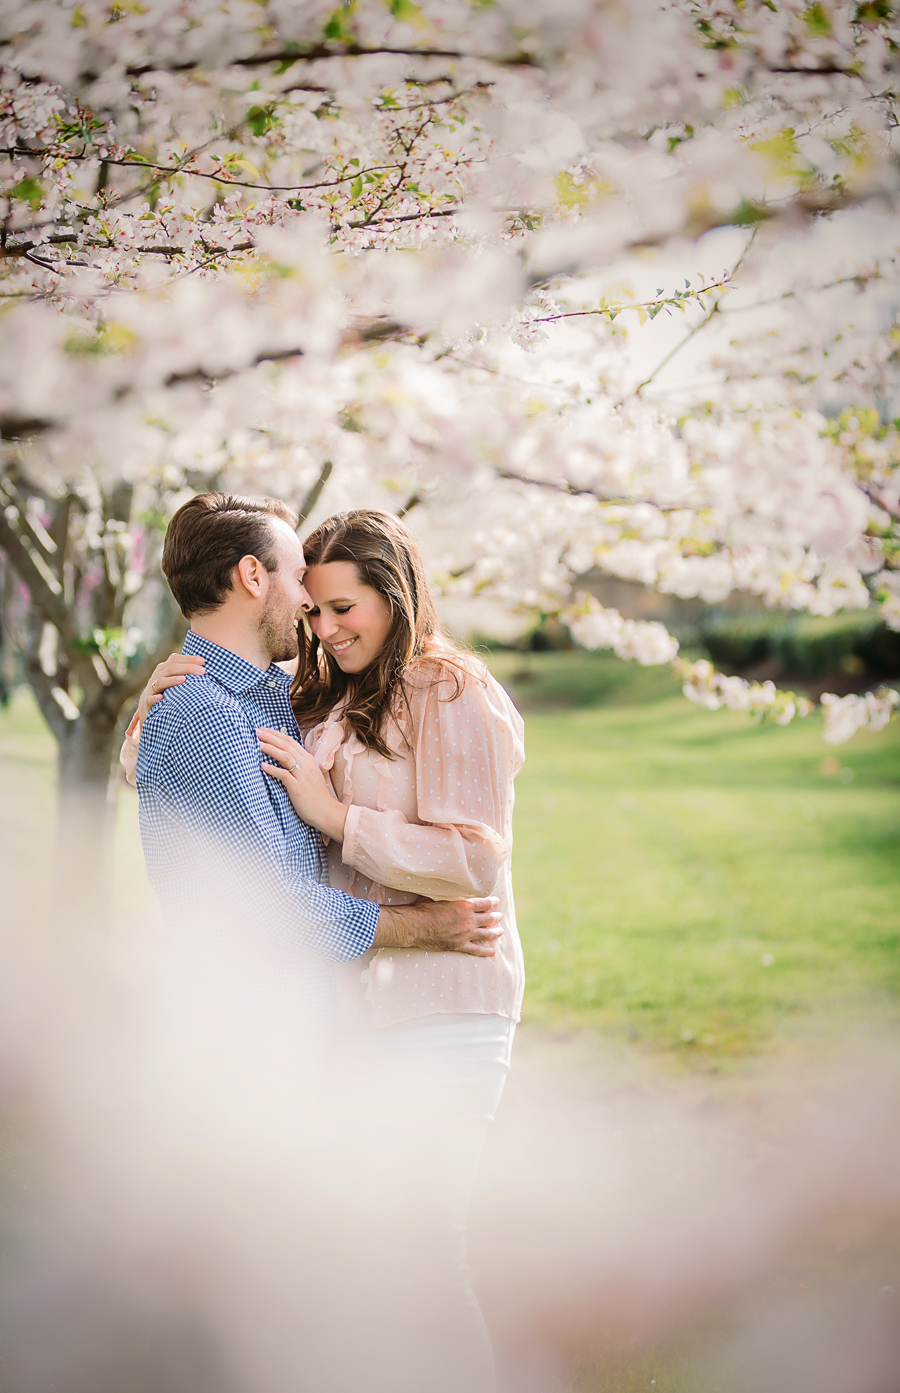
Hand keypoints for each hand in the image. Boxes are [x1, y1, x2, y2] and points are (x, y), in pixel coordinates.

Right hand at [138, 652, 204, 722]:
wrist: (147, 703)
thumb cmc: (167, 688)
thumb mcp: (174, 677)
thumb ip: (185, 671)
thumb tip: (206, 665)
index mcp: (164, 668)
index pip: (176, 659)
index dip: (189, 659)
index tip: (203, 661)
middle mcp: (158, 675)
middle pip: (171, 668)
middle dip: (187, 668)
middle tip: (202, 671)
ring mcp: (152, 687)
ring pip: (160, 681)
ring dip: (172, 680)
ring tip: (184, 680)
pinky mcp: (148, 700)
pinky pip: (150, 698)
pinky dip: (155, 698)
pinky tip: (161, 697)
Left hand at [258, 728, 347, 841]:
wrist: (326, 811)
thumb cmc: (316, 795)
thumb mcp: (309, 775)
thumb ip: (299, 765)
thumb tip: (284, 757)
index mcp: (309, 760)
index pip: (291, 741)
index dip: (277, 734)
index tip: (264, 730)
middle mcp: (306, 765)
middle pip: (287, 745)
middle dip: (271, 737)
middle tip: (257, 731)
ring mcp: (302, 775)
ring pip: (285, 756)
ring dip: (271, 749)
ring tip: (259, 744)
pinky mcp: (297, 787)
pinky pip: (284, 775)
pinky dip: (273, 769)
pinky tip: (263, 766)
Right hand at [375, 897, 502, 956]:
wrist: (415, 926)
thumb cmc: (424, 908)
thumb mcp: (439, 894)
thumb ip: (450, 892)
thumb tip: (453, 885)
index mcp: (465, 906)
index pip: (485, 903)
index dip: (493, 902)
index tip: (496, 901)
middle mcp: (468, 920)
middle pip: (489, 918)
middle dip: (496, 917)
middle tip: (499, 916)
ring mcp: (465, 934)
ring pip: (486, 934)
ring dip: (495, 932)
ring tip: (501, 931)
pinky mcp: (459, 945)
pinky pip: (476, 950)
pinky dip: (486, 951)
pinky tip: (492, 952)